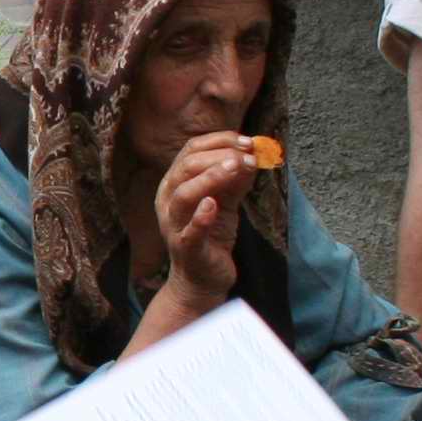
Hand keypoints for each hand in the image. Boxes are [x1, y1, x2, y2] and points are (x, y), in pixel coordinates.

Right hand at [152, 131, 256, 306]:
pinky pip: (189, 231)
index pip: (191, 150)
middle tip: (248, 155)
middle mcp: (168, 201)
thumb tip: (253, 153)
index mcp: (174, 184)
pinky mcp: (186, 248)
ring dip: (211, 177)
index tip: (249, 141)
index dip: (220, 141)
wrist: (202, 280)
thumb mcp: (225, 200)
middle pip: (186, 167)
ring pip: (183, 194)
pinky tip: (213, 205)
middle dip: (220, 155)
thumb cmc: (211, 235)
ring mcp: (174, 225)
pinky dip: (200, 216)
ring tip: (236, 167)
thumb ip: (235, 178)